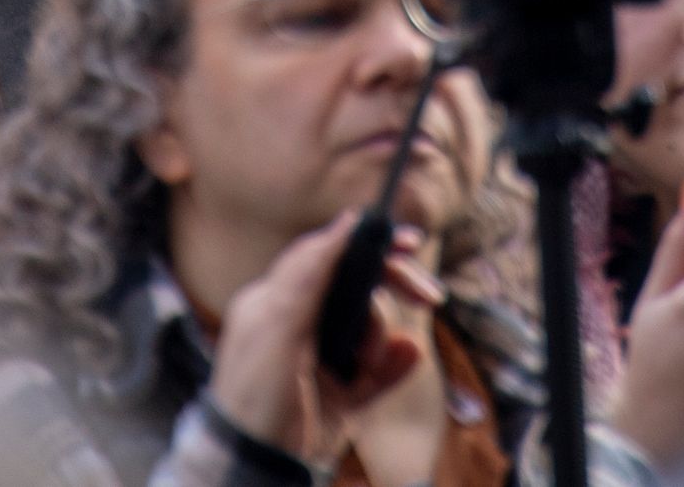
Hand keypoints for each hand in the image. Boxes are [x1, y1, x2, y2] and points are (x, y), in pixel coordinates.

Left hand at [206, 211, 435, 471]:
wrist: (254, 465)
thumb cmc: (253, 392)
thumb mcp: (276, 323)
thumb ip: (309, 271)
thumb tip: (346, 222)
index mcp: (281, 300)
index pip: (331, 258)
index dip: (368, 245)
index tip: (409, 243)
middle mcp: (304, 324)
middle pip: (359, 290)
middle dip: (393, 290)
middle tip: (430, 296)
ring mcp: (324, 360)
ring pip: (374, 330)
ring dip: (383, 339)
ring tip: (369, 362)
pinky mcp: (342, 395)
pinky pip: (381, 371)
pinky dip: (396, 365)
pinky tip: (407, 360)